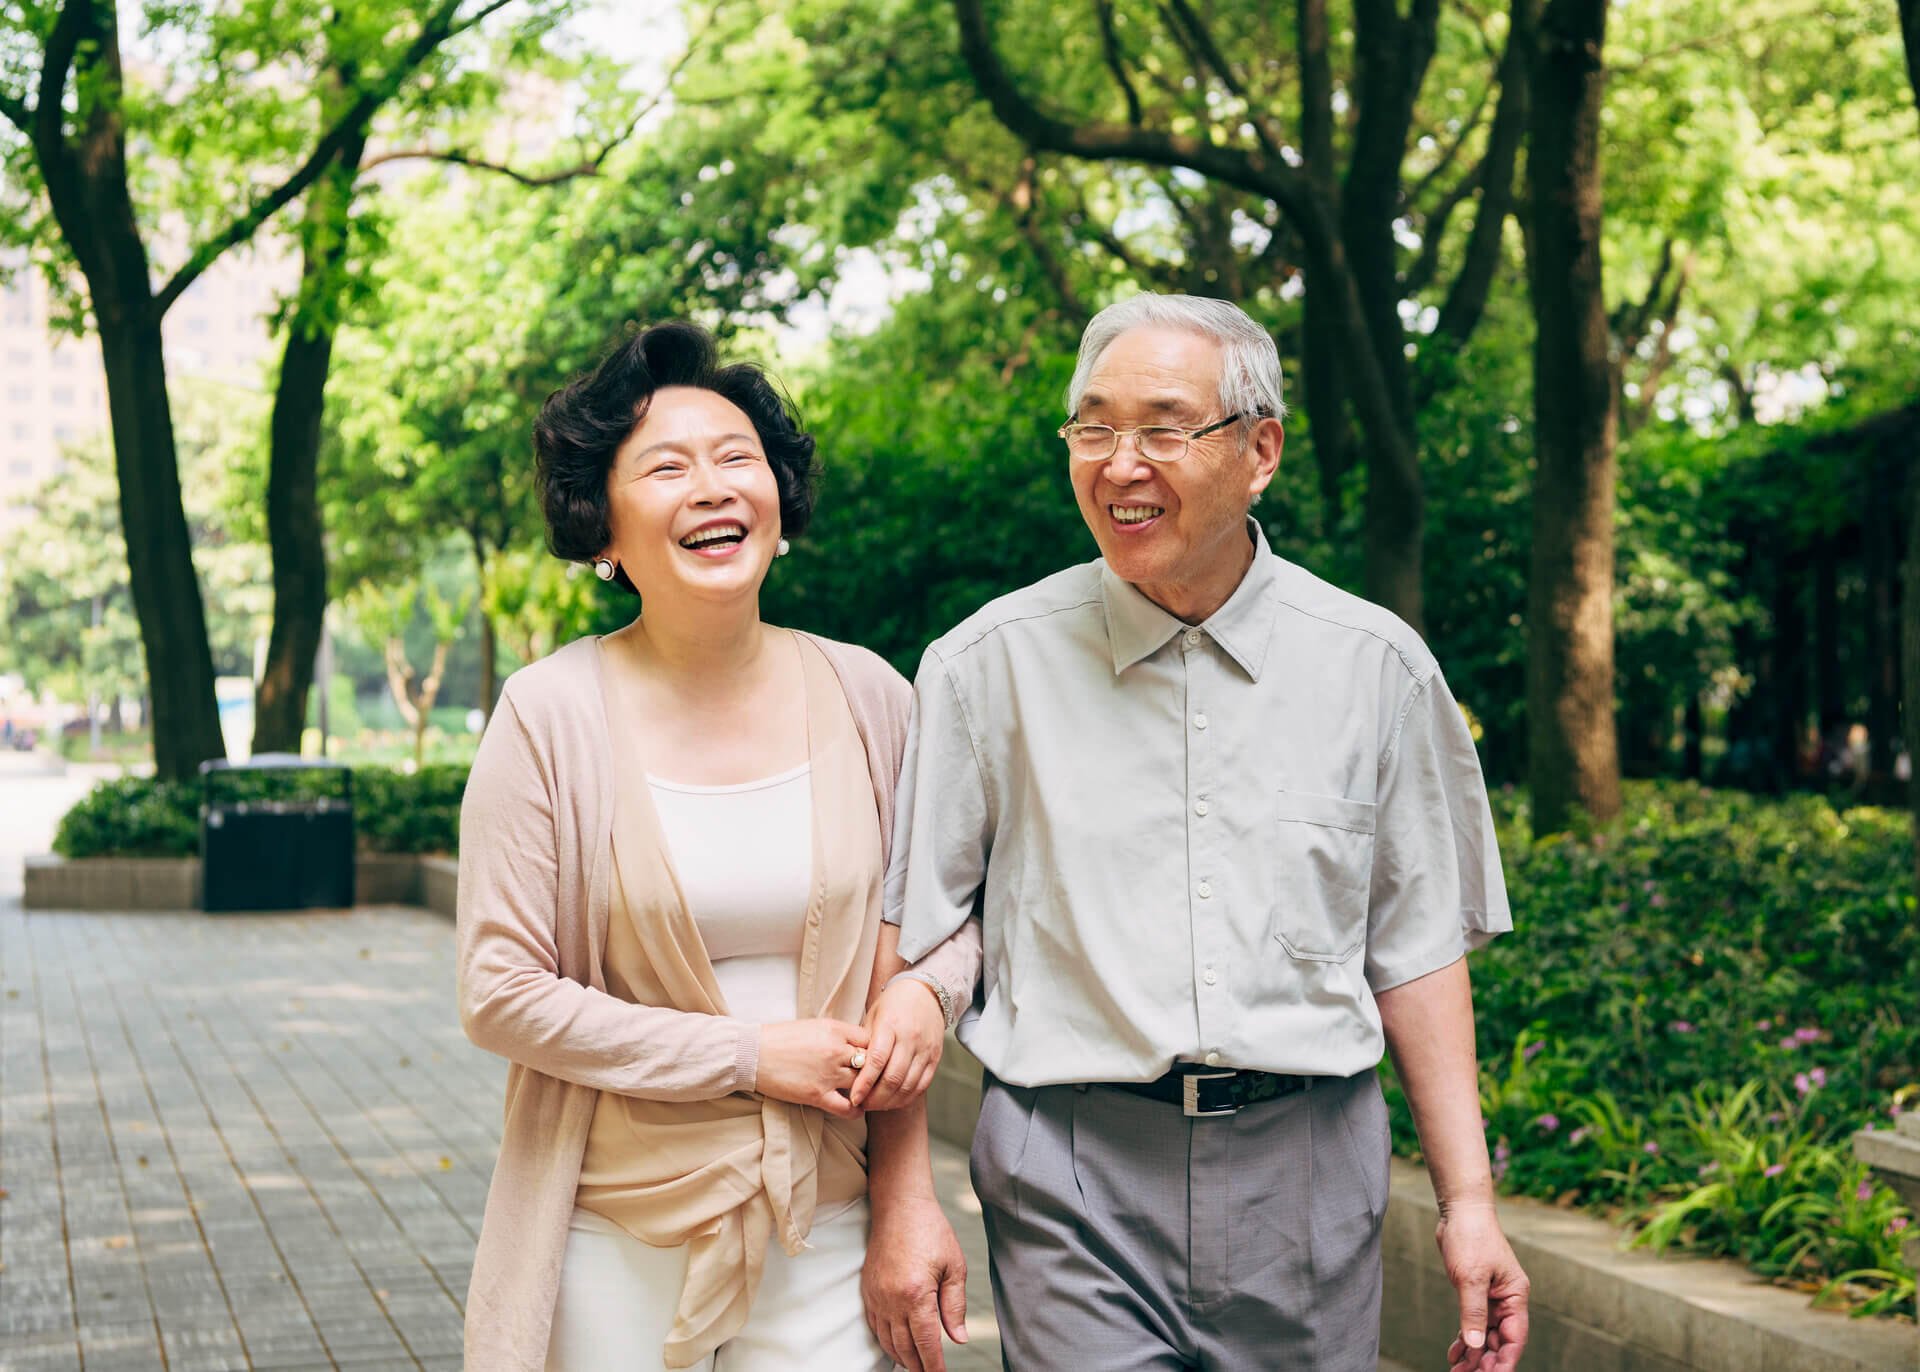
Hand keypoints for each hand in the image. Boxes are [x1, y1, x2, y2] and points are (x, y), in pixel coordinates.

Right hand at [755, 1018, 869, 1118]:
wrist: (752, 1053)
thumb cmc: (779, 1038)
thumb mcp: (812, 1026)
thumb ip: (836, 1034)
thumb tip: (855, 1043)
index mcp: (834, 1029)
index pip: (868, 1039)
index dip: (872, 1049)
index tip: (869, 1057)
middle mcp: (835, 1050)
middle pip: (870, 1061)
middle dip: (872, 1070)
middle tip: (873, 1078)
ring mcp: (828, 1073)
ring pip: (862, 1084)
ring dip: (866, 1090)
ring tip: (867, 1095)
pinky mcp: (817, 1094)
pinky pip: (847, 1107)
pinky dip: (856, 1111)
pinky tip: (857, 1110)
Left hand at [850, 979, 946, 1110]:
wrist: (926, 992)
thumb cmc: (894, 1004)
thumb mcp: (874, 1016)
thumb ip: (865, 1042)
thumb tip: (851, 1070)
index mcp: (891, 1025)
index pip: (877, 1060)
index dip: (864, 1083)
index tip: (854, 1097)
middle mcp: (910, 1038)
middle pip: (893, 1077)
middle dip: (875, 1098)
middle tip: (862, 1105)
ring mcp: (925, 1049)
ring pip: (908, 1085)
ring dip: (890, 1101)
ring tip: (875, 1105)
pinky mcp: (935, 1057)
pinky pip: (922, 1085)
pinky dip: (907, 1097)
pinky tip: (894, 1101)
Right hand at [863, 1193, 967, 1371]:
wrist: (900, 1206)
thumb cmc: (931, 1230)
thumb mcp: (953, 1266)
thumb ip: (955, 1306)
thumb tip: (959, 1338)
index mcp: (917, 1294)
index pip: (926, 1343)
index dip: (934, 1365)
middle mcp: (892, 1299)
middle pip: (904, 1347)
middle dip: (918, 1367)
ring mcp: (876, 1295)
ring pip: (887, 1340)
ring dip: (901, 1356)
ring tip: (916, 1366)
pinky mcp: (868, 1289)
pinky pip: (875, 1325)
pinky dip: (885, 1340)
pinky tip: (896, 1344)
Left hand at [1436, 1201, 1528, 1371]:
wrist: (1460, 1211)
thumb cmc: (1471, 1238)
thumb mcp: (1471, 1277)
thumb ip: (1473, 1312)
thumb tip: (1477, 1344)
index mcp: (1515, 1296)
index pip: (1515, 1337)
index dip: (1505, 1360)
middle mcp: (1506, 1299)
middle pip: (1500, 1340)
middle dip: (1486, 1361)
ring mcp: (1490, 1297)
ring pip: (1485, 1334)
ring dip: (1473, 1354)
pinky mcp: (1474, 1293)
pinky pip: (1473, 1323)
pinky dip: (1465, 1338)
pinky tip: (1455, 1353)